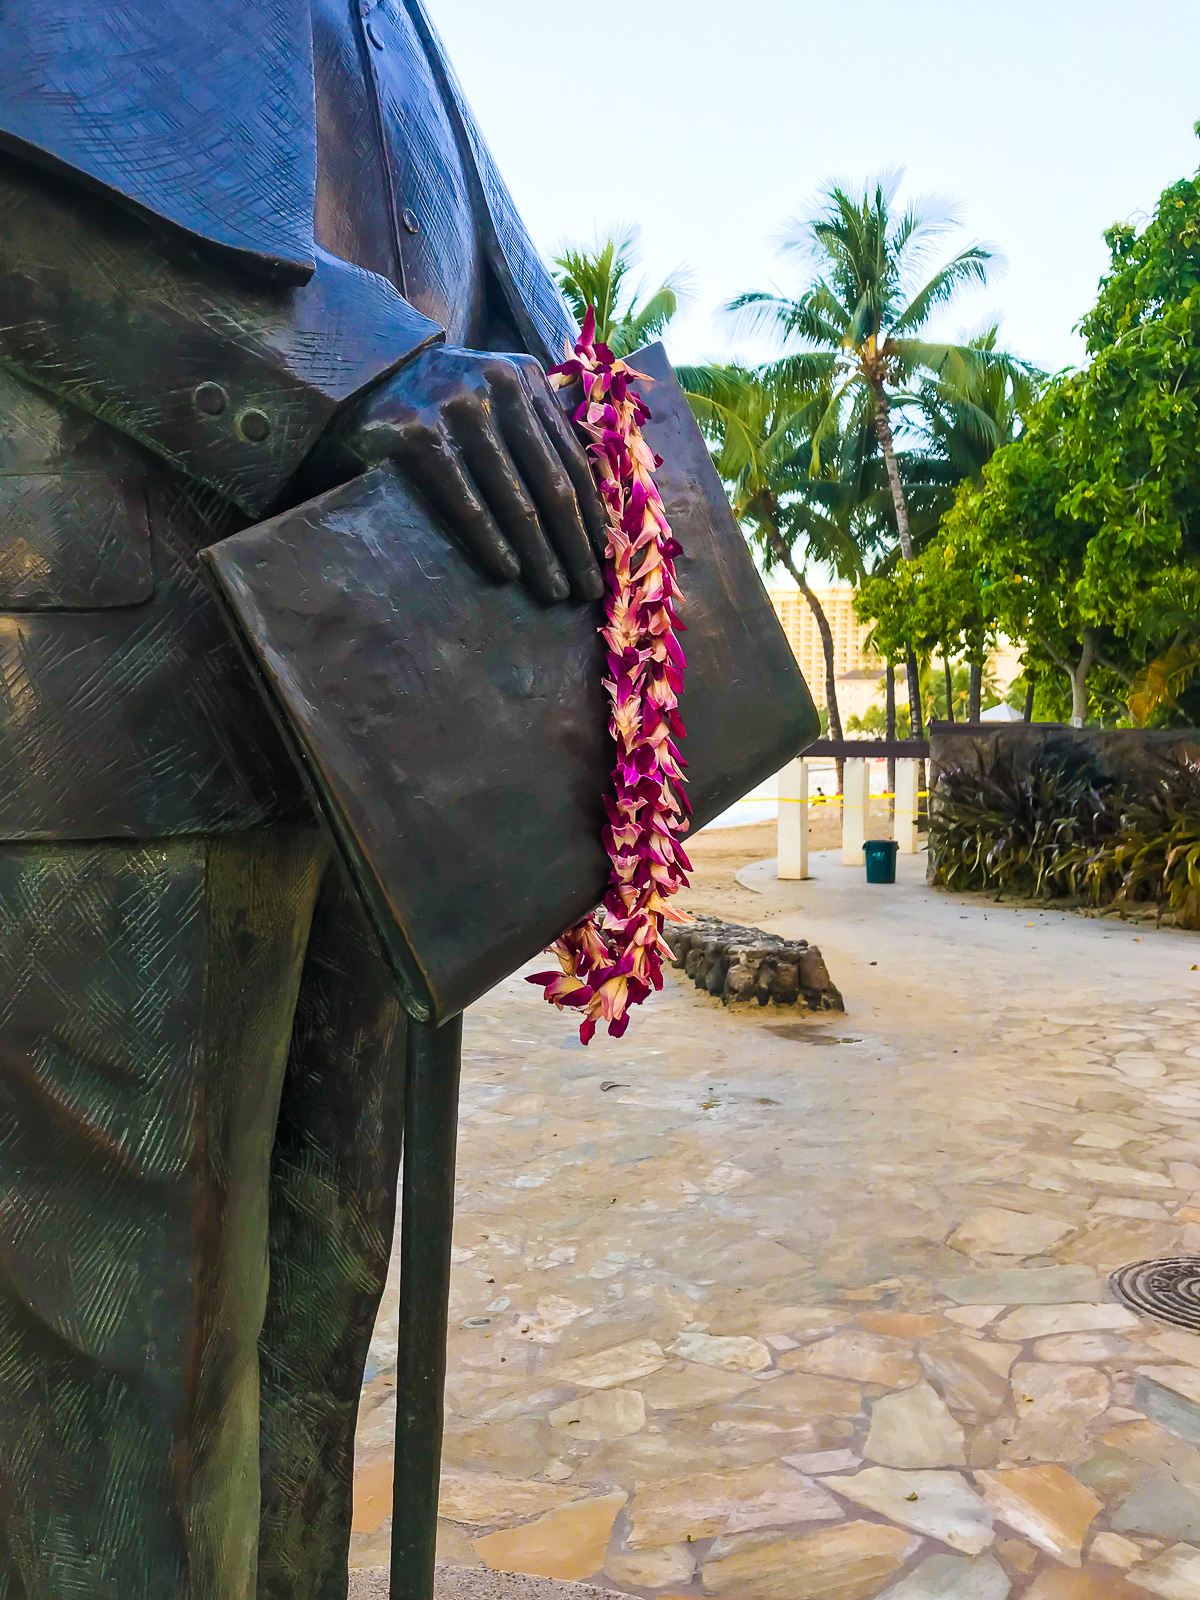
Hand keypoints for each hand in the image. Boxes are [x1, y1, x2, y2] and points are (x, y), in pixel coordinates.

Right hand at [332, 346, 606, 603]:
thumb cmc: (434, 402)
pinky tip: (509, 572)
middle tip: (590, 589)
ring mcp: (458, 408)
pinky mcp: (419, 435)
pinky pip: (467, 502)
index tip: (606, 556)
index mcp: (525, 378)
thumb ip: (532, 430)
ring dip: (542, 554)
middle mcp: (498, 385)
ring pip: (516, 499)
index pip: (572, 457)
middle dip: (576, 543)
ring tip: (556, 592)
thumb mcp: (490, 394)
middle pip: (552, 483)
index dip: (593, 512)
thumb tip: (589, 508)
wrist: (355, 375)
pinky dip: (491, 541)